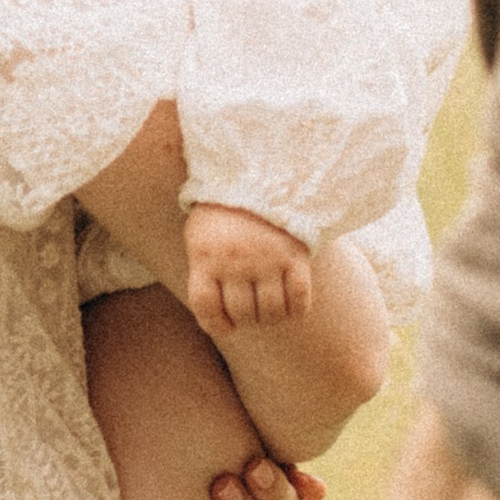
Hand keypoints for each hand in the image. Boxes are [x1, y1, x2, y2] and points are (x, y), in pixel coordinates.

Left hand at [184, 201, 313, 335]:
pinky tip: (291, 305)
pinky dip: (296, 310)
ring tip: (270, 307)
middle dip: (248, 319)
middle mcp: (235, 262)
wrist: (259, 174)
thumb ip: (203, 271)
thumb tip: (216, 320)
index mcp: (206, 257)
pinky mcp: (295, 256)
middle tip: (253, 310)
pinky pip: (299, 300)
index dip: (217, 325)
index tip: (227, 325)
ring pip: (271, 313)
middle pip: (242, 314)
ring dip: (271, 318)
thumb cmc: (223, 212)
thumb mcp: (199, 235)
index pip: (206, 308)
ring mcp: (266, 259)